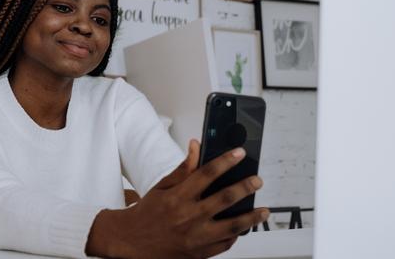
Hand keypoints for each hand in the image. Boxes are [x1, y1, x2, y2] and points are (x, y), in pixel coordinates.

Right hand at [86, 140, 268, 258]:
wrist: (132, 241)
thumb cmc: (147, 213)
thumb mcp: (162, 187)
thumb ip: (183, 168)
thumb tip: (196, 147)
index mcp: (178, 197)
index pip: (207, 174)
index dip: (225, 161)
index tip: (239, 154)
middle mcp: (188, 217)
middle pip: (224, 198)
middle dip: (245, 187)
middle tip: (256, 181)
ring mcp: (195, 237)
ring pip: (231, 226)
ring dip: (251, 217)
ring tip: (263, 210)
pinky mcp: (198, 253)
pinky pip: (224, 245)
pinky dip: (236, 236)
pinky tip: (243, 228)